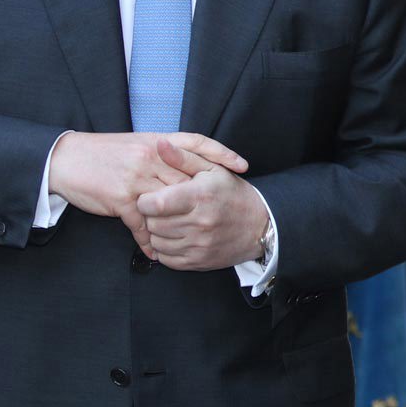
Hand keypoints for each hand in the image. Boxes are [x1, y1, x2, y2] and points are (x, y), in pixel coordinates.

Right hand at [49, 132, 247, 257]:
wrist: (66, 159)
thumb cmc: (101, 154)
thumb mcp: (134, 146)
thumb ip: (160, 155)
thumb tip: (183, 169)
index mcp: (156, 141)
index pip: (196, 142)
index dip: (221, 154)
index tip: (242, 166)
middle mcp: (151, 156)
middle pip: (189, 178)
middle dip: (205, 197)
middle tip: (222, 214)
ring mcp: (137, 178)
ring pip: (170, 204)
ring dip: (179, 224)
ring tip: (193, 239)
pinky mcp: (122, 198)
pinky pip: (143, 224)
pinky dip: (149, 241)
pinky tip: (155, 253)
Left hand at [138, 137, 266, 269]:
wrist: (259, 225)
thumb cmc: (231, 193)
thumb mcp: (211, 168)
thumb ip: (183, 157)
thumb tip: (160, 144)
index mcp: (200, 196)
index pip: (156, 204)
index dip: (146, 200)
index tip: (151, 196)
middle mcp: (200, 223)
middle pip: (153, 223)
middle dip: (151, 215)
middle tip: (161, 208)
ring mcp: (199, 246)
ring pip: (157, 242)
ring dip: (157, 232)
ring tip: (169, 221)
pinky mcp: (198, 262)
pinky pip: (165, 259)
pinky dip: (164, 248)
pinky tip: (175, 236)